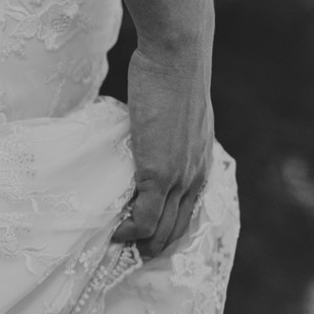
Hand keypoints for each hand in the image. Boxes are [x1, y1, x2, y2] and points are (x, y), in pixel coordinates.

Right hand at [112, 45, 214, 258]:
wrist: (176, 56)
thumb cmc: (170, 75)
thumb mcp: (174, 114)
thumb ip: (164, 135)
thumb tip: (141, 137)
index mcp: (201, 165)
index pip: (187, 216)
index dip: (165, 235)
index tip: (142, 242)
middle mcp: (195, 178)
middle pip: (175, 232)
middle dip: (152, 249)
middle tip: (125, 258)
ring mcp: (178, 178)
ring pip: (161, 232)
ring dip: (138, 246)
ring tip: (115, 250)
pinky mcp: (158, 174)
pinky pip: (144, 219)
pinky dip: (128, 232)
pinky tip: (113, 231)